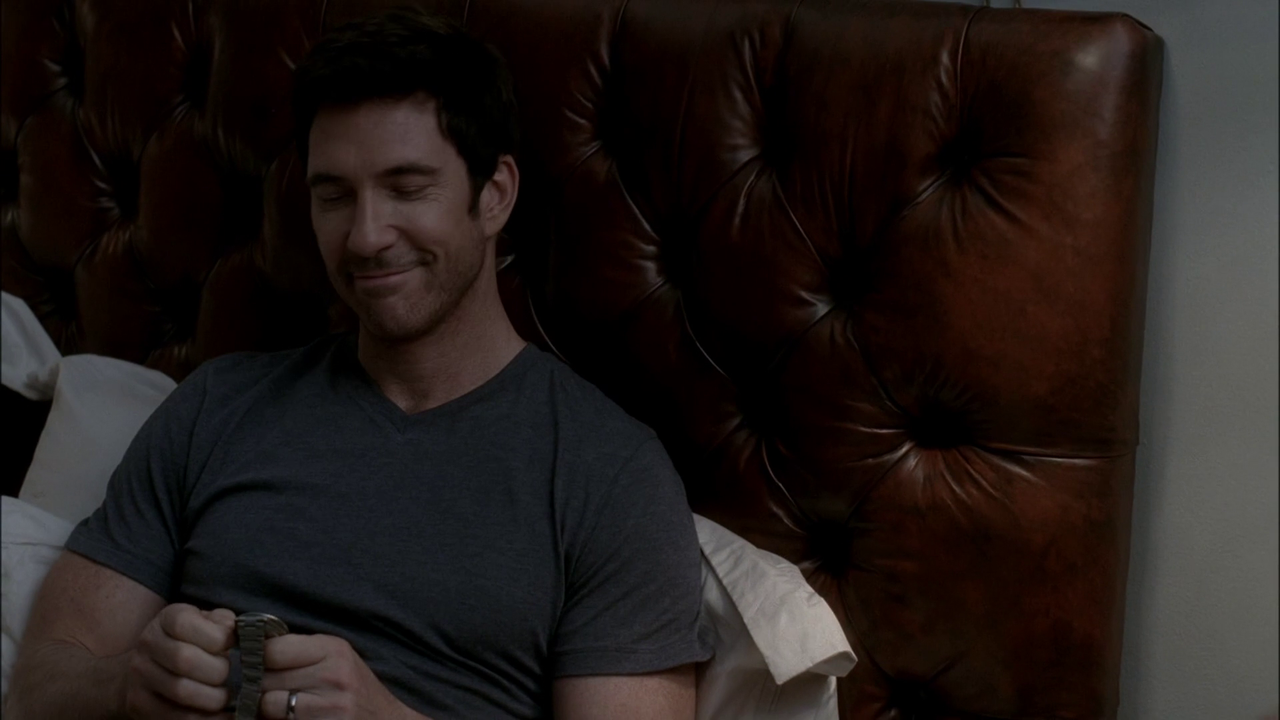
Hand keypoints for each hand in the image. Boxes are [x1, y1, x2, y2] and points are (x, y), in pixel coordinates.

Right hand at [120, 603, 235, 717]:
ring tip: (226, 697)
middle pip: (184, 659)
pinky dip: (204, 718)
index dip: (217, 636)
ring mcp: (139, 674)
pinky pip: (174, 715)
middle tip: (230, 676)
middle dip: (217, 671)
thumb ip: (222, 622)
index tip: (234, 644)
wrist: (149, 665)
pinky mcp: (138, 702)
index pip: (185, 623)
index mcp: (168, 618)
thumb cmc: (191, 640)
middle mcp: (148, 642)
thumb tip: (235, 632)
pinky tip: (221, 715)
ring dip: (212, 698)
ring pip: (180, 690)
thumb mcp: (206, 622)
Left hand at [258, 634, 423, 719]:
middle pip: (265, 677)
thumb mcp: (337, 658)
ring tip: (288, 708)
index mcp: (334, 648)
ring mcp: (329, 706)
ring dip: (269, 709)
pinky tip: (296, 719)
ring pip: (267, 704)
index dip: (261, 658)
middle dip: (264, 685)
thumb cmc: (354, 689)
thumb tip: (252, 648)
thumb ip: (301, 650)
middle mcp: (332, 675)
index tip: (266, 665)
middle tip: (281, 690)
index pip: (271, 649)